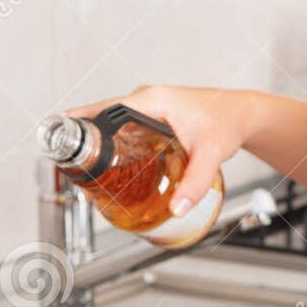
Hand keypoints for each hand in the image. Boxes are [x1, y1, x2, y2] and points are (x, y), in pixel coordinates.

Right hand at [63, 85, 263, 216]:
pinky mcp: (151, 114)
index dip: (81, 124)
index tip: (63, 139)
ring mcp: (147, 105)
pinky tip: (108, 163)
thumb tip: (177, 208)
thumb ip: (194, 183)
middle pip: (102, 117)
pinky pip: (122, 126)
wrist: (243, 114)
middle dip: (85, 140)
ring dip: (97, 142)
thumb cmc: (227, 123)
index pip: (104, 110)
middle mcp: (145, 98)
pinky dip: (111, 141)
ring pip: (110, 122)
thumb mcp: (211, 155)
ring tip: (85, 170)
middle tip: (74, 169)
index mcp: (151, 100)